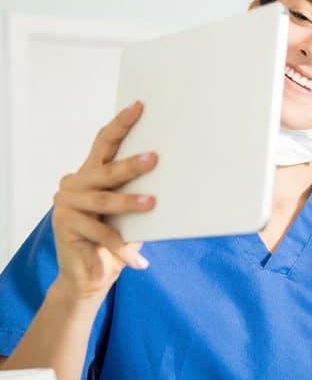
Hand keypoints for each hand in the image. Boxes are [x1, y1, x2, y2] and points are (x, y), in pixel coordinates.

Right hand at [51, 101, 156, 303]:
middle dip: (131, 164)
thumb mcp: (130, 211)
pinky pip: (101, 234)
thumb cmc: (116, 237)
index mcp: (91, 172)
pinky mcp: (65, 226)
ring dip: (129, 203)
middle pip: (106, 170)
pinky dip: (122, 247)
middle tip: (155, 158)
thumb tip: (178, 173)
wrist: (90, 273)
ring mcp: (66, 204)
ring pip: (104, 200)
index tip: (139, 106)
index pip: (105, 142)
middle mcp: (75, 183)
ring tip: (151, 203)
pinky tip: (139, 261)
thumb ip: (140, 191)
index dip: (121, 123)